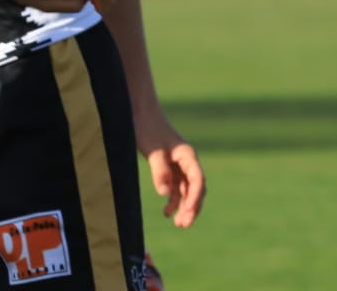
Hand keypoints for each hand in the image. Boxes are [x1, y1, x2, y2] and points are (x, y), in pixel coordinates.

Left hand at [136, 112, 205, 228]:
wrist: (139, 111)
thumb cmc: (146, 128)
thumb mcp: (152, 150)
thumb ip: (160, 171)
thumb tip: (166, 194)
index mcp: (187, 155)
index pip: (197, 180)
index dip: (195, 197)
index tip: (187, 211)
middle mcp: (186, 161)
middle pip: (195, 188)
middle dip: (192, 207)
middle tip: (183, 225)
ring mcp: (178, 164)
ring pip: (186, 190)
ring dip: (183, 206)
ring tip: (178, 223)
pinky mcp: (168, 165)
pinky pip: (176, 186)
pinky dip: (173, 199)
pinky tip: (166, 211)